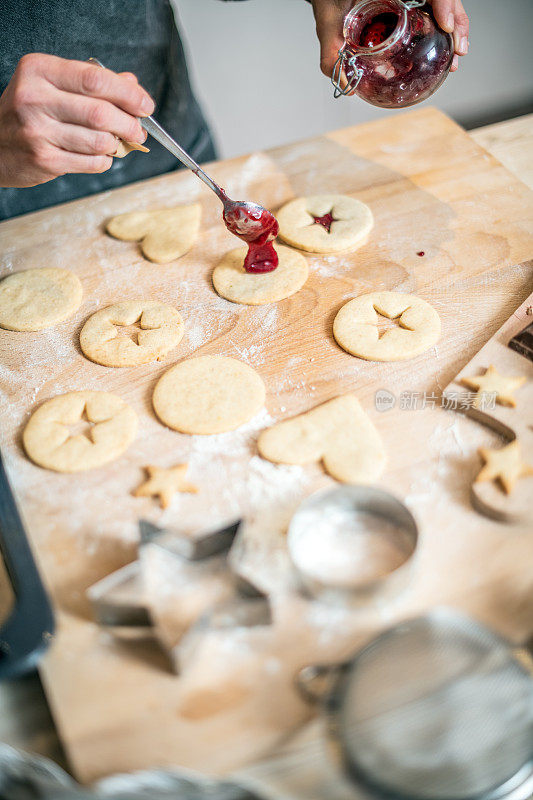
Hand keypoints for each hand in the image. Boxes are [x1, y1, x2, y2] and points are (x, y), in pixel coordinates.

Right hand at [0, 54, 154, 187]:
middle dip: (130, 123)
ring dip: (119, 144)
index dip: (128, 93)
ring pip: (100, 140)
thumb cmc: (28, 111)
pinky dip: (105, 160)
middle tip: (139, 130)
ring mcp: (38, 131)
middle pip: (100, 112)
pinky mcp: (44, 160)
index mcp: (39, 71)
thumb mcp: (52, 84)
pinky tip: (101, 155)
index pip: (95, 79)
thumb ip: (92, 82)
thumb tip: (132, 84)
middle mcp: (34, 99)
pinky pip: (92, 162)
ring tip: (120, 142)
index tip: (146, 104)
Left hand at [312, 0, 468, 83]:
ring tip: (456, 56)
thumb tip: (347, 86)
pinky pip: (432, 12)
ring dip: (455, 28)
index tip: (446, 26)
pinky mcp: (410, 3)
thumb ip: (331, 51)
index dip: (446, 3)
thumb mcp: (328, 19)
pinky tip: (443, 50)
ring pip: (443, 4)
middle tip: (458, 50)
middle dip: (457, 23)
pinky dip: (442, 30)